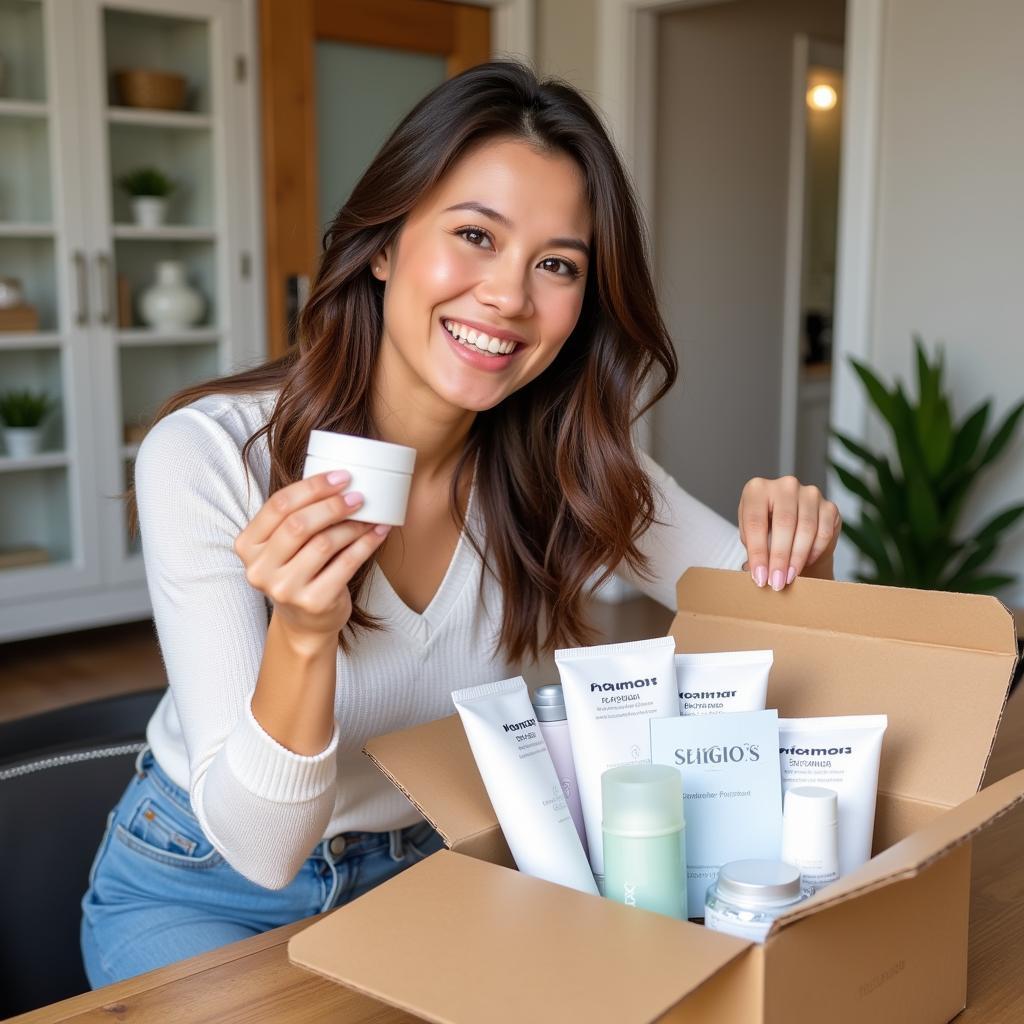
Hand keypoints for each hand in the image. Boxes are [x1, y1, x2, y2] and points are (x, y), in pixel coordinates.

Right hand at [234, 471, 389, 644]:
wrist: (305, 622)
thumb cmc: (298, 571)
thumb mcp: (284, 545)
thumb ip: (295, 516)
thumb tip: (338, 479)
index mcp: (247, 545)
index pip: (278, 506)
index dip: (312, 487)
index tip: (341, 477)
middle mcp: (260, 569)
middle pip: (299, 524)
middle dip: (333, 505)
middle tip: (358, 496)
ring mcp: (284, 589)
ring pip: (324, 544)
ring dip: (352, 525)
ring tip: (370, 516)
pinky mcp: (313, 603)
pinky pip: (345, 564)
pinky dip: (365, 544)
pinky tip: (378, 532)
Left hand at [738, 476, 840, 590]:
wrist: (793, 529)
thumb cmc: (767, 531)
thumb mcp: (751, 537)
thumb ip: (753, 551)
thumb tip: (757, 573)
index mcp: (758, 489)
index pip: (756, 522)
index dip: (757, 552)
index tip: (759, 577)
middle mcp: (785, 486)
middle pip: (783, 524)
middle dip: (779, 558)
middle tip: (776, 582)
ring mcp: (809, 493)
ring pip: (806, 529)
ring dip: (797, 558)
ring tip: (789, 578)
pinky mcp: (829, 506)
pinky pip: (824, 532)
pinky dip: (814, 551)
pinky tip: (804, 563)